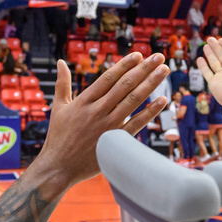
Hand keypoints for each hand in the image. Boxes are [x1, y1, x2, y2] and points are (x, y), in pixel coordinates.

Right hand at [38, 52, 168, 185]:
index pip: (109, 77)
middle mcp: (98, 110)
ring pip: (133, 100)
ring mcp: (108, 126)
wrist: (58, 167)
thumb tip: (61, 62)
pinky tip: (162, 100)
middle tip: (159, 57)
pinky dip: (150, 112)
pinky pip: (136, 124)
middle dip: (144, 69)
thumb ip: (62, 83)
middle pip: (125, 85)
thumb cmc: (58, 137)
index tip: (138, 55)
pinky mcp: (115, 141)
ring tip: (164, 70)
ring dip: (150, 83)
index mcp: (84, 101)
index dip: (125, 65)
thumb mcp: (58, 107)